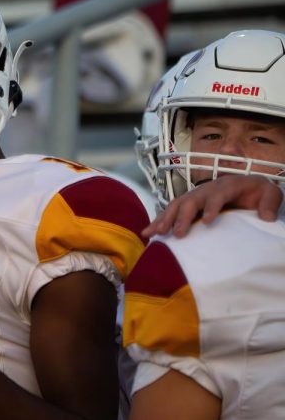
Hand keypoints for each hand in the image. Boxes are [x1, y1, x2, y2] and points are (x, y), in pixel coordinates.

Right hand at [145, 175, 283, 238]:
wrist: (249, 187)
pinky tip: (148, 232)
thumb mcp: (271, 194)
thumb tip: (266, 217)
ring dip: (165, 219)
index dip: (211, 207)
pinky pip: (170, 211)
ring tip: (156, 233)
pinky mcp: (188, 204)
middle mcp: (207, 188)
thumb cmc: (258, 192)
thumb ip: (271, 203)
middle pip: (190, 200)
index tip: (207, 221)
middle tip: (178, 234)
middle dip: (182, 217)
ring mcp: (195, 196)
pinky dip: (158, 221)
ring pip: (176, 205)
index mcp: (227, 185)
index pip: (216, 195)